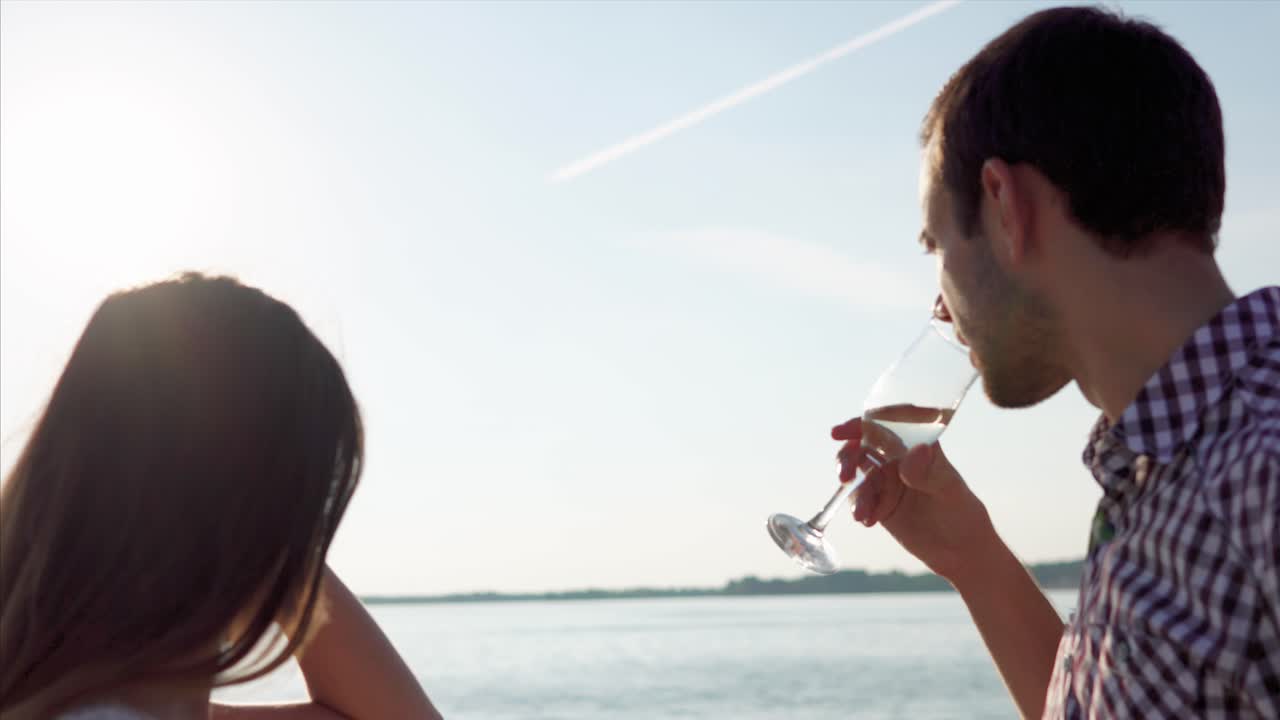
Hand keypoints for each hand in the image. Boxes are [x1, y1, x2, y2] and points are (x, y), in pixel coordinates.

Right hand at [832, 417, 995, 583]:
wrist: (958, 551)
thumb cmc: (962, 513)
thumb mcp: (949, 491)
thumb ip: (929, 473)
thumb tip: (916, 451)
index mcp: (917, 444)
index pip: (887, 424)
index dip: (861, 423)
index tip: (841, 431)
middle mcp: (898, 457)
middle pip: (863, 446)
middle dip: (848, 457)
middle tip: (844, 476)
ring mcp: (886, 480)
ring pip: (856, 473)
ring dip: (853, 490)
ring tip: (861, 513)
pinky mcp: (877, 502)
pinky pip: (858, 498)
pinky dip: (858, 508)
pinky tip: (868, 521)